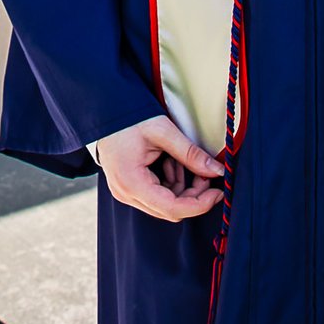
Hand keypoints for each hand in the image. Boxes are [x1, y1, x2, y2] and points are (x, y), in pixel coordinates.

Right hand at [92, 115, 224, 221]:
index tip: (218, 193)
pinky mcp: (128, 189)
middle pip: (170, 209)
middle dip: (193, 195)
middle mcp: (125, 193)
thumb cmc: (129, 120)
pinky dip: (170, 183)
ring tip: (182, 161)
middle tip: (206, 174)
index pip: (172, 208)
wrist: (105, 113)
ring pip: (165, 205)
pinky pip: (156, 197)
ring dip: (182, 187)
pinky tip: (171, 163)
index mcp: (132, 182)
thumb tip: (216, 170)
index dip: (199, 204)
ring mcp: (125, 193)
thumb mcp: (163, 132)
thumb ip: (191, 154)